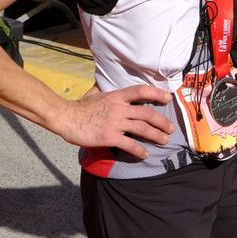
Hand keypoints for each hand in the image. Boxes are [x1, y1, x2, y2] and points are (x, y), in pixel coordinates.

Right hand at [52, 83, 173, 156]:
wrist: (66, 118)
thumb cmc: (79, 106)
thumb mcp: (93, 93)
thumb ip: (101, 89)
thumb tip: (101, 83)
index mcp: (116, 96)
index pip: (141, 91)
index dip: (156, 93)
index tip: (167, 97)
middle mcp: (119, 108)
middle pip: (147, 113)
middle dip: (161, 121)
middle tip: (170, 128)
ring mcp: (115, 123)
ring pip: (142, 128)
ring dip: (156, 135)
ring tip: (164, 141)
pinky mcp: (110, 137)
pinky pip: (130, 144)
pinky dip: (139, 150)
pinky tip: (144, 154)